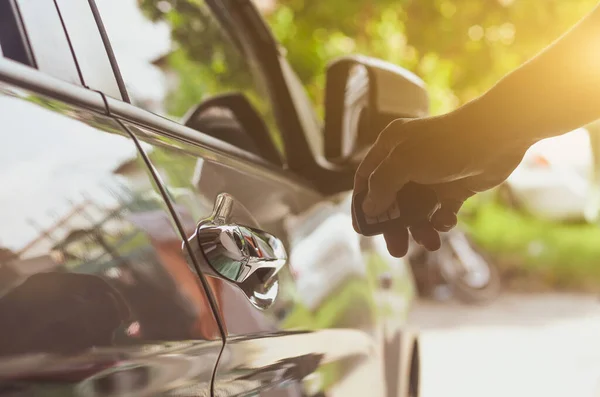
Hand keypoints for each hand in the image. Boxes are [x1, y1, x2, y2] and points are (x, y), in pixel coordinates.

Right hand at [353, 117, 527, 256]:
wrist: (497, 138)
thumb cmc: (446, 145)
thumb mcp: (403, 163)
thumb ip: (381, 186)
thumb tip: (368, 208)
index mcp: (391, 147)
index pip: (367, 178)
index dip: (362, 204)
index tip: (362, 228)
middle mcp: (408, 161)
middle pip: (392, 200)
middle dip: (394, 226)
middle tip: (397, 249)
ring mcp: (432, 175)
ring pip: (417, 210)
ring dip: (420, 229)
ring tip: (430, 243)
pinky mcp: (454, 188)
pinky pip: (441, 211)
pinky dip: (442, 221)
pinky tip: (446, 222)